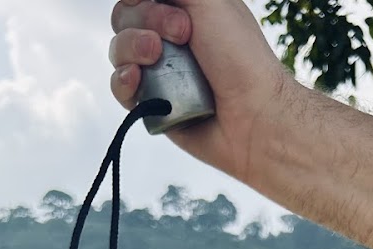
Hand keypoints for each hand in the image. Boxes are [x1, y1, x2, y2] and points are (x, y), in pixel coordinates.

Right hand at [108, 0, 300, 178]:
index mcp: (183, 10)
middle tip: (182, 34)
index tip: (174, 9)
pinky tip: (135, 79)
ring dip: (130, 47)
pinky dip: (122, 81)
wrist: (253, 114)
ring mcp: (159, 72)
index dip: (144, 0)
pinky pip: (120, 88)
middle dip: (144, 20)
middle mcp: (169, 39)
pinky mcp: (153, 105)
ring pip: (118, 51)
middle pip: (123, 18)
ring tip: (155, 57)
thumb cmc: (239, 54)